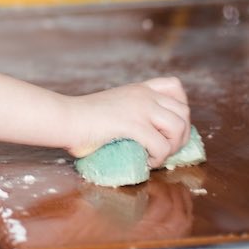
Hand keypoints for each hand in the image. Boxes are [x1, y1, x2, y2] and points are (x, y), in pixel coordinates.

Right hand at [64, 76, 189, 167]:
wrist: (65, 119)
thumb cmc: (82, 119)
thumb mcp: (114, 107)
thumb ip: (131, 113)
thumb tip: (145, 137)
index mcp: (138, 89)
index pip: (175, 87)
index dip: (180, 108)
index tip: (169, 126)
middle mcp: (143, 95)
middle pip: (184, 111)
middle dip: (181, 135)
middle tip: (165, 149)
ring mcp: (139, 108)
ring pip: (178, 127)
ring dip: (172, 147)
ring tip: (156, 156)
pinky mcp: (133, 125)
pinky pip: (161, 146)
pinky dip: (158, 159)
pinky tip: (145, 161)